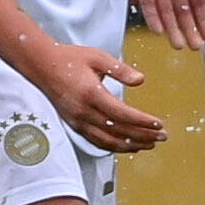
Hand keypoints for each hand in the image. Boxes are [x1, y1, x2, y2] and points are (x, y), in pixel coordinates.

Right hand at [35, 44, 165, 154]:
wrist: (41, 65)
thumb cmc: (69, 58)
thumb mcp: (98, 57)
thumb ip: (120, 69)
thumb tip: (141, 80)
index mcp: (91, 93)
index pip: (122, 113)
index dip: (142, 121)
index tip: (158, 124)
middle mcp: (84, 111)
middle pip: (118, 130)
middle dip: (143, 136)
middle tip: (163, 137)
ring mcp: (78, 121)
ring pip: (108, 141)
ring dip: (131, 145)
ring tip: (150, 144)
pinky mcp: (75, 125)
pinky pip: (97, 141)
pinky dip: (115, 147)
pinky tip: (128, 146)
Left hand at [131, 0, 204, 50]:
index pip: (199, 3)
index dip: (204, 20)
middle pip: (183, 12)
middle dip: (190, 30)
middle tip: (195, 47)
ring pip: (167, 12)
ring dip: (173, 29)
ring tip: (178, 46)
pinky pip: (148, 4)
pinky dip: (153, 17)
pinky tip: (160, 31)